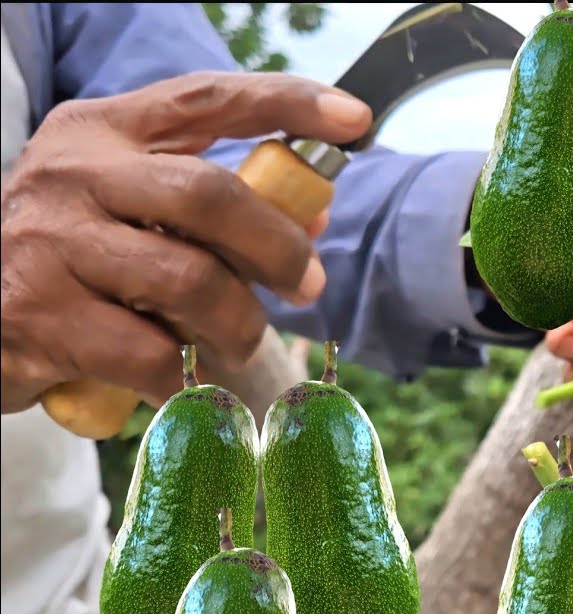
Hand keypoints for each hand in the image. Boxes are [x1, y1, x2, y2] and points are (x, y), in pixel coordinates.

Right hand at [0, 71, 371, 413]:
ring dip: (239, 322)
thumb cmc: (71, 256)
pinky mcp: (42, 317)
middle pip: (209, 194)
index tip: (353, 118)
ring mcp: (53, 244)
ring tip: (240, 340)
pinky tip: (185, 377)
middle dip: (279, 245)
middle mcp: (74, 175)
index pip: (206, 99)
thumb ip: (206, 205)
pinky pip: (152, 353)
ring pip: (189, 280)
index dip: (287, 103)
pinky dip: (188, 374)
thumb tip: (312, 216)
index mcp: (104, 132)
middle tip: (308, 284)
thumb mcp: (125, 205)